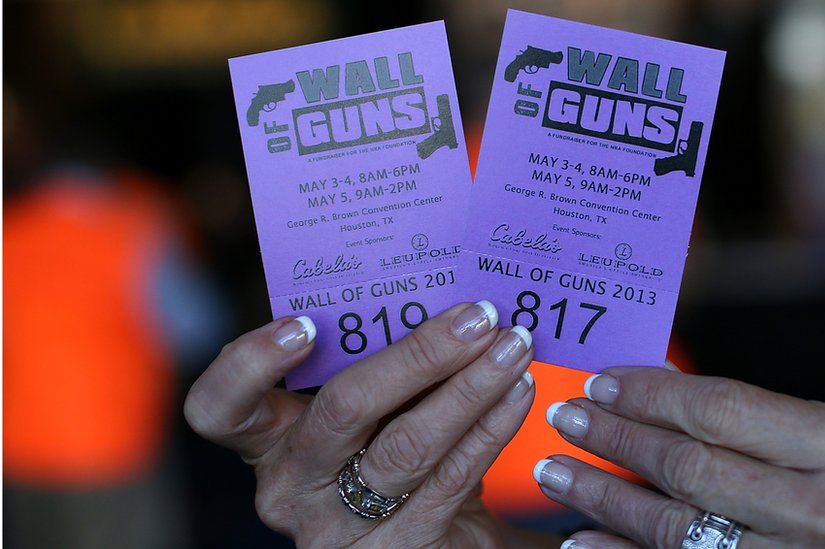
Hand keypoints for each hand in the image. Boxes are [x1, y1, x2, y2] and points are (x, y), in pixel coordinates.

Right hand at [184, 302, 535, 547]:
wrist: (427, 537)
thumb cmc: (384, 450)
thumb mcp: (364, 415)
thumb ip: (372, 366)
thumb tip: (439, 292)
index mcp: (267, 441)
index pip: (220, 410)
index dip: (251, 365)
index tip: (304, 324)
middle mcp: (293, 486)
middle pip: (343, 411)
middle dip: (418, 356)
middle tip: (475, 316)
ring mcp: (346, 526)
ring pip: (410, 447)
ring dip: (472, 387)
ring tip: (514, 345)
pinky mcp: (405, 546)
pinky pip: (455, 476)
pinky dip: (493, 426)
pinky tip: (519, 389)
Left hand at [535, 365, 824, 547]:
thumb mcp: (823, 452)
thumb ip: (748, 423)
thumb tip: (651, 382)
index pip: (720, 407)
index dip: (648, 394)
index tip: (599, 382)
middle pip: (689, 464)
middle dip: (615, 437)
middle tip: (565, 417)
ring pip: (673, 525)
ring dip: (603, 496)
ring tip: (556, 472)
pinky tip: (581, 538)